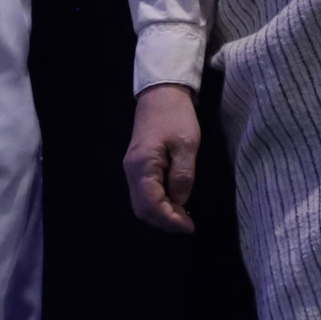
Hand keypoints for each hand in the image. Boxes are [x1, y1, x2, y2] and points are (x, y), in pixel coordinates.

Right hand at [124, 84, 200, 232]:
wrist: (161, 92)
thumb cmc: (176, 115)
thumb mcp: (187, 144)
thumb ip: (183, 175)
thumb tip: (180, 201)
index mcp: (142, 165)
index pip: (151, 204)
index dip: (170, 219)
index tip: (189, 227)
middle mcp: (131, 170)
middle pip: (142, 208)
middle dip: (164, 221)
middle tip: (187, 225)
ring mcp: (131, 167)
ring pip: (140, 202)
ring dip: (160, 214)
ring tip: (182, 217)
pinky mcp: (136, 164)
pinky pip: (142, 193)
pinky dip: (156, 204)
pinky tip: (173, 203)